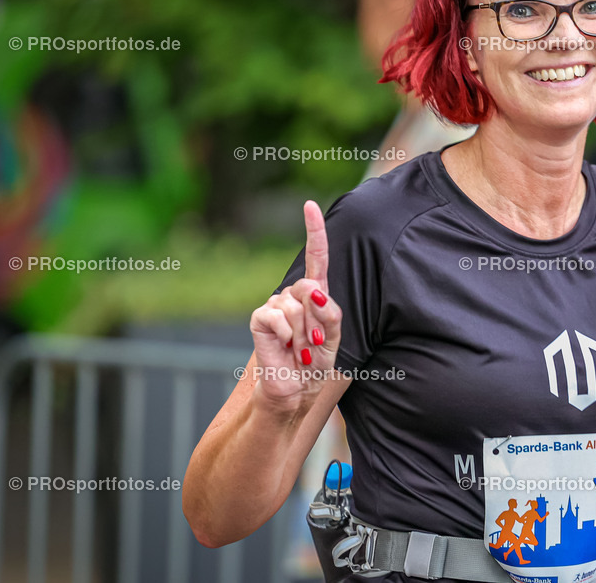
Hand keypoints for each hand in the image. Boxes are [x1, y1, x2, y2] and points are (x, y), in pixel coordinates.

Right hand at [248, 201, 342, 416]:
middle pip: (310, 287)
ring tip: (302, 349)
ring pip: (296, 305)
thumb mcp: (335, 337)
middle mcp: (293, 295)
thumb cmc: (317, 363)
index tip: (309, 205)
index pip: (315, 257)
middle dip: (318, 318)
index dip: (313, 231)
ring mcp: (274, 304)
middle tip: (315, 342)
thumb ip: (330, 312)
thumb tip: (314, 292)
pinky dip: (288, 334)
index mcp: (315, 295)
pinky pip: (278, 316)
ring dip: (305, 332)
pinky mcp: (260, 318)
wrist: (296, 389)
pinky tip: (288, 348)